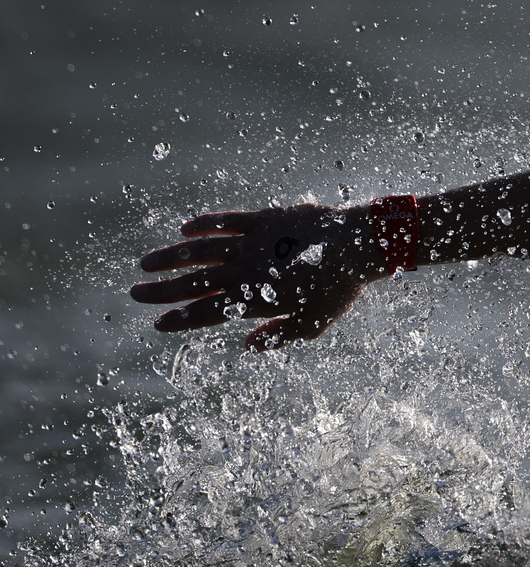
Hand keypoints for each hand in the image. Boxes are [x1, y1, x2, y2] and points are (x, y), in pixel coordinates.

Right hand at [130, 203, 385, 350]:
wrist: (357, 245)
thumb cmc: (338, 288)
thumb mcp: (311, 323)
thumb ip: (278, 335)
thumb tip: (249, 347)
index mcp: (255, 298)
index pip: (207, 313)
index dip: (180, 320)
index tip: (158, 324)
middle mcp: (246, 270)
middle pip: (194, 283)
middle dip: (162, 291)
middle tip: (135, 294)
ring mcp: (252, 242)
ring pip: (200, 250)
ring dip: (170, 257)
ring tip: (145, 263)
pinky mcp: (263, 219)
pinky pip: (226, 220)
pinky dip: (203, 223)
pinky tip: (184, 228)